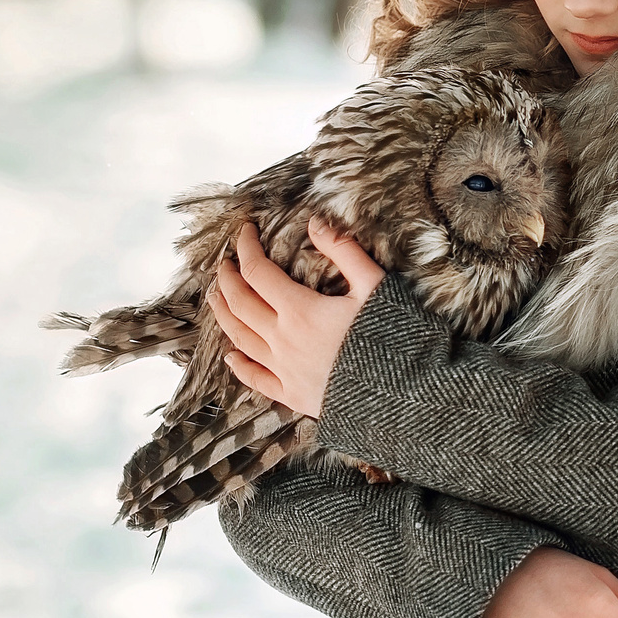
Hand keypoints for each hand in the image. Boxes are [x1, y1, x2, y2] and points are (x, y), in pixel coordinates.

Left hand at [206, 220, 385, 419]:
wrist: (401, 393)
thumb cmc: (392, 337)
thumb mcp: (375, 286)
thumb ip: (345, 252)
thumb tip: (315, 223)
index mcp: (300, 310)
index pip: (258, 271)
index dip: (246, 248)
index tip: (242, 232)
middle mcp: (283, 339)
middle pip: (240, 303)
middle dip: (227, 279)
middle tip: (224, 264)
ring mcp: (284, 369)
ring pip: (240, 338)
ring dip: (224, 315)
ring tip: (215, 298)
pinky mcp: (292, 394)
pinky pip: (256, 379)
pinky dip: (239, 365)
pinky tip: (230, 356)